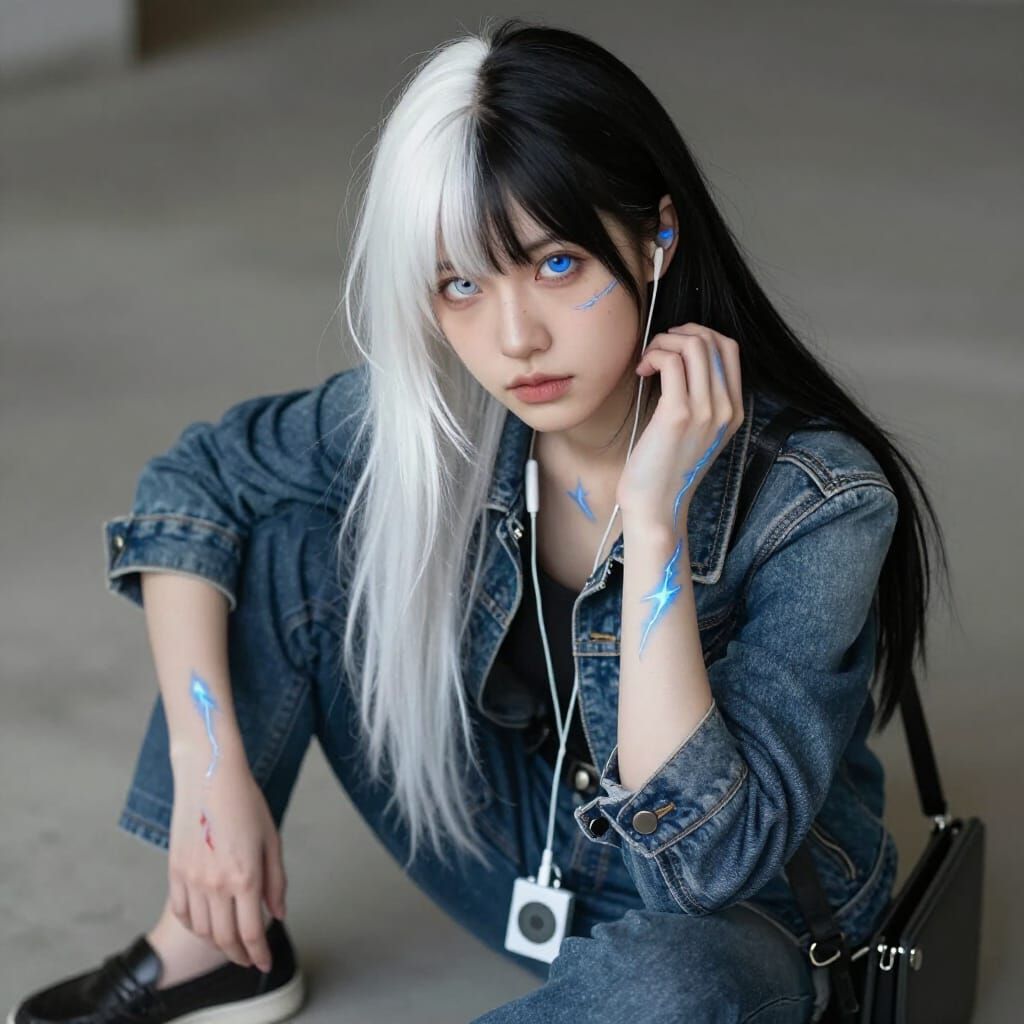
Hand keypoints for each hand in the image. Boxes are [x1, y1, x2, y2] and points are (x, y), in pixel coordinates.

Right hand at [167, 751, 286, 972]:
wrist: (209, 777)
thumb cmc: (246, 803)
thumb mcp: (271, 839)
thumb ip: (276, 881)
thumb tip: (278, 914)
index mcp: (245, 876)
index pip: (251, 932)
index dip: (259, 953)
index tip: (264, 963)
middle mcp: (216, 884)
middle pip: (225, 938)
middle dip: (239, 955)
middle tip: (249, 959)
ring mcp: (192, 879)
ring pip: (202, 930)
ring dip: (218, 943)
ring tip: (231, 942)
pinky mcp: (175, 871)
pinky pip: (182, 912)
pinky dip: (195, 926)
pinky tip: (207, 924)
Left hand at [616, 323, 743, 526]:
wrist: (657, 507)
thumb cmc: (665, 469)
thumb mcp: (693, 432)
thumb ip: (698, 399)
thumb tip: (679, 358)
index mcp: (734, 411)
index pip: (729, 349)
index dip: (699, 335)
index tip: (673, 347)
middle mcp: (726, 409)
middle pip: (713, 340)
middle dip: (679, 333)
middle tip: (656, 350)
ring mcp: (706, 411)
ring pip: (694, 345)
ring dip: (663, 342)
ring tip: (647, 361)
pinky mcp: (678, 415)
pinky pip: (671, 362)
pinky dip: (653, 355)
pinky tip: (642, 372)